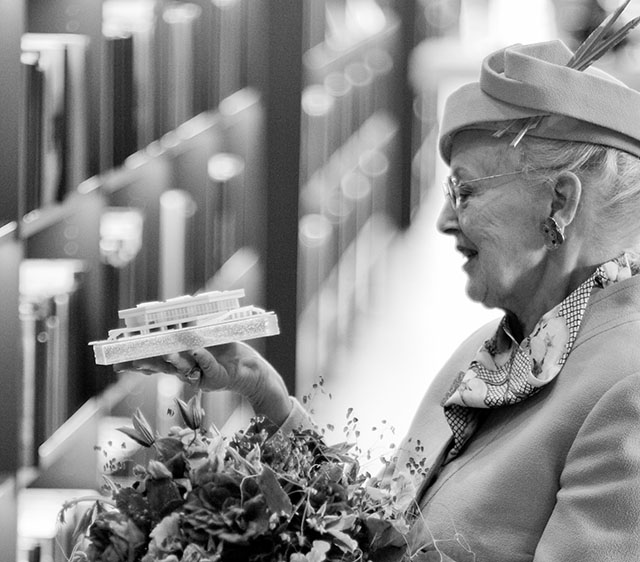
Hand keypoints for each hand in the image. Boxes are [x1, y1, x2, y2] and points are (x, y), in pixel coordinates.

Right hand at [114, 342, 291, 425]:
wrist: (248, 368)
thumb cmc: (223, 350)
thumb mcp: (202, 337)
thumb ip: (185, 332)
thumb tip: (165, 319)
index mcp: (178, 359)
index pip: (151, 358)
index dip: (133, 359)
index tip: (115, 358)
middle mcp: (184, 369)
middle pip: (160, 365)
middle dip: (143, 362)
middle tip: (128, 359)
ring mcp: (198, 375)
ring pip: (180, 368)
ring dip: (170, 361)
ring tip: (160, 355)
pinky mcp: (215, 376)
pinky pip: (207, 365)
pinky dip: (201, 358)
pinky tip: (195, 351)